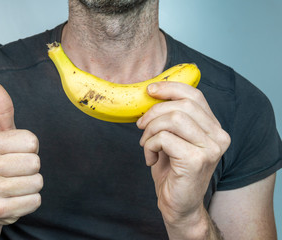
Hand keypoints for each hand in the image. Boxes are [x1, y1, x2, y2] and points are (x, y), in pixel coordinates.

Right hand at [0, 82, 42, 225]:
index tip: (16, 153)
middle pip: (35, 163)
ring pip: (37, 182)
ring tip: (15, 184)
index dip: (29, 149)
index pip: (32, 142)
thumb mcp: (0, 135)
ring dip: (31, 184)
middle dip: (31, 167)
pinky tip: (15, 198)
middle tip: (16, 170)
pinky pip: (35, 200)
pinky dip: (30, 200)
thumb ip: (1, 110)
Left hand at [137, 82, 229, 236]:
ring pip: (172, 119)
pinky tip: (149, 158)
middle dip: (154, 112)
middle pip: (182, 105)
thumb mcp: (173, 138)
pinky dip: (149, 145)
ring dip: (150, 130)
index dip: (170, 88)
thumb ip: (171, 117)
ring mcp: (210, 148)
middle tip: (141, 126)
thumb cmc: (172, 171)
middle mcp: (218, 136)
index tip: (150, 90)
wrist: (178, 205)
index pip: (195, 96)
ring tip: (146, 144)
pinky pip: (164, 138)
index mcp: (214, 128)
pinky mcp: (196, 160)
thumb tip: (153, 92)